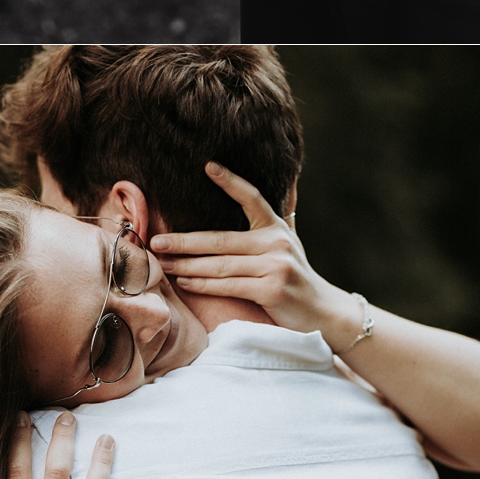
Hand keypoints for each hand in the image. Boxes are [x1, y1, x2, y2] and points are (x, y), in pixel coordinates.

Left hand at [150, 162, 359, 342]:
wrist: (322, 311)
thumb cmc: (295, 274)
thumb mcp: (288, 241)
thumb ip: (273, 218)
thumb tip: (282, 178)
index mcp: (276, 227)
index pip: (252, 197)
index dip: (231, 182)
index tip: (208, 167)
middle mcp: (276, 243)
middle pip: (221, 240)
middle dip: (185, 241)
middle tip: (157, 240)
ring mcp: (275, 267)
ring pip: (220, 265)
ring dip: (187, 265)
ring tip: (164, 262)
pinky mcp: (271, 290)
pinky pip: (228, 286)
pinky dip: (203, 284)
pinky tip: (184, 281)